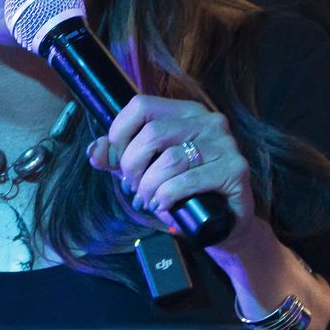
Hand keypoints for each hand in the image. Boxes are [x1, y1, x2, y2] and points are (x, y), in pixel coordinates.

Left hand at [86, 95, 259, 250]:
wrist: (225, 223)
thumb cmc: (184, 193)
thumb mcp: (147, 171)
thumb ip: (120, 159)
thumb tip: (94, 151)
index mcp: (186, 113)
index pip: (141, 105)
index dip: (120, 133)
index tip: (118, 161)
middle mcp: (209, 122)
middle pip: (152, 134)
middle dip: (133, 167)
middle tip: (134, 189)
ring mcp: (226, 144)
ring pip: (169, 159)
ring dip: (149, 186)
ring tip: (149, 201)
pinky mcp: (235, 170)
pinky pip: (187, 181)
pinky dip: (167, 197)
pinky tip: (165, 207)